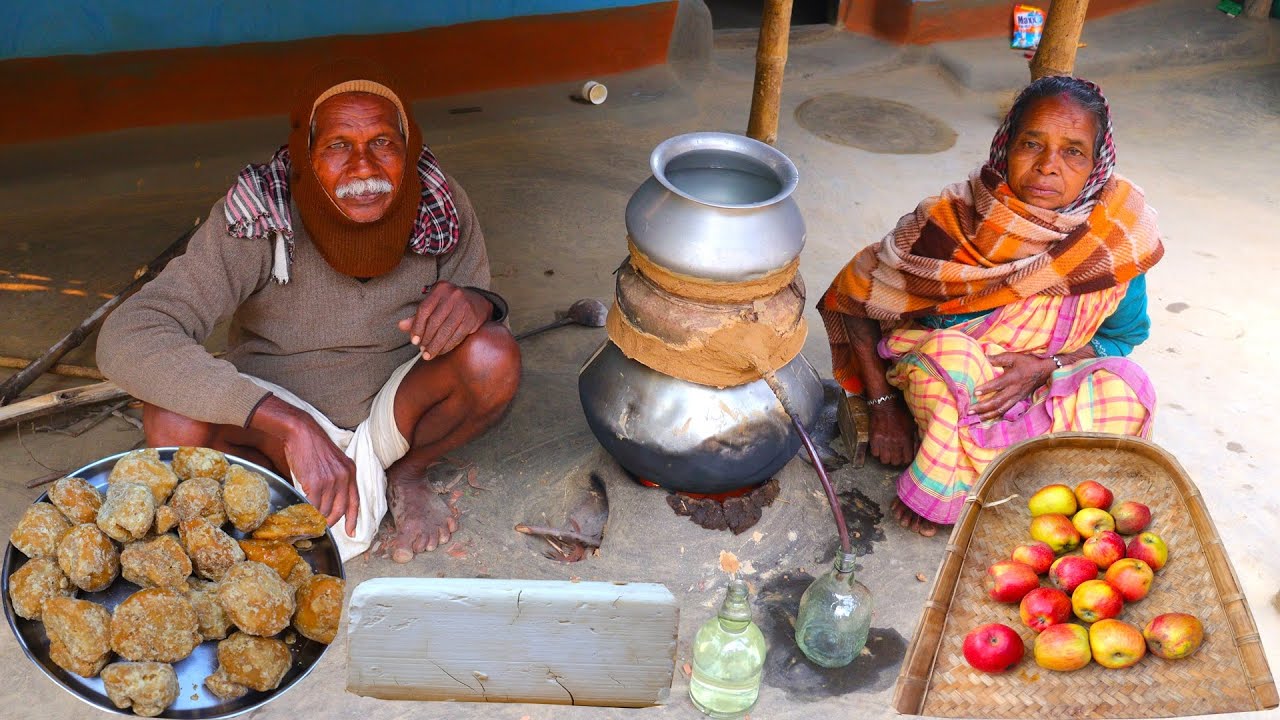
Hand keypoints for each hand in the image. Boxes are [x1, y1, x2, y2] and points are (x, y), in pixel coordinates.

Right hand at [282, 418, 358, 534]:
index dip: (354, 519)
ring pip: (325, 509)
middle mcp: (344, 477)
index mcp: (351, 472)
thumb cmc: (313, 446)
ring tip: (310, 518)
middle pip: (341, 509)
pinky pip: (313, 504)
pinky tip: (303, 511)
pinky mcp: (316, 483)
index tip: (352, 532)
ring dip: (317, 516)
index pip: (355, 501)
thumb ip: (336, 479)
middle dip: (332, 521)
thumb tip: (329, 501)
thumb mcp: (333, 461)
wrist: (301, 432)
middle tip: (323, 527)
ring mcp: (331, 481)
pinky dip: (308, 510)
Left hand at [397, 281, 490, 360]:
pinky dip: (448, 346)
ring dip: (436, 346)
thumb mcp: (434, 304)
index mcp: (440, 289)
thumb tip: (401, 326)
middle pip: (435, 321)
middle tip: (422, 351)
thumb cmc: (450, 304)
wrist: (478, 302)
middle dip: (427, 339)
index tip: (414, 341)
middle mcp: (453, 295)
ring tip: (429, 354)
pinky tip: (441, 351)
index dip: (417, 327)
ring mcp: (464, 307)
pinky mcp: (473, 319)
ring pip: (446, 330)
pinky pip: (457, 336)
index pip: (424, 310)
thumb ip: (418, 315)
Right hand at [868, 398, 918, 465]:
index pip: (907, 459)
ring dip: (886, 457)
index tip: (905, 457)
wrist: (885, 404)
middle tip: (895, 455)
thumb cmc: (900, 412)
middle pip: (896, 462)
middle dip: (896, 460)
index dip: (906, 459)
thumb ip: (914, 437)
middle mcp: (895, 443)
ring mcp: (883, 442)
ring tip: (887, 452)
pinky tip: (879, 447)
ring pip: (885, 460)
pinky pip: (875, 453)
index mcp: (906, 439)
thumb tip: (916, 447)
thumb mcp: (912, 424)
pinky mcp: (874, 439)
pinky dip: (877, 452)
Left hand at [971, 352, 1054, 420]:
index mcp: (1012, 378)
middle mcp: (1014, 390)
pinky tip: (986, 418)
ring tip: (975, 418)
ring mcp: (1016, 397)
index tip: (975, 392)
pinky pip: (1005, 410)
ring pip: (1001, 409)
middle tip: (970, 410)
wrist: (1044, 371)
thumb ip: (998, 358)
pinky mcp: (1017, 401)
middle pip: (997, 402)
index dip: (986, 389)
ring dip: (987, 415)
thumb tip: (984, 357)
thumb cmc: (1027, 363)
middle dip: (983, 407)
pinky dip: (996, 415)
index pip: (998, 385)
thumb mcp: (1014, 357)